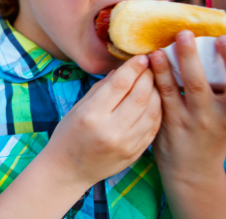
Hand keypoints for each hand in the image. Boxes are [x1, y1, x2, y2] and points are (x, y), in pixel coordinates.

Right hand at [41, 56, 161, 187]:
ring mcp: (126, 143)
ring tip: (155, 80)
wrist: (68, 170)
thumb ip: (100, 89)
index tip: (141, 56)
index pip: (119, 84)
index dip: (133, 67)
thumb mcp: (77, 108)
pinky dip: (157, 110)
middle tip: (152, 64)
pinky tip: (155, 100)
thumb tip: (121, 70)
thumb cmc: (68, 135)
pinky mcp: (136, 153)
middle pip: (140, 95)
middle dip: (149, 76)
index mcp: (92, 115)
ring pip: (152, 110)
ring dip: (157, 91)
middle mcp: (111, 130)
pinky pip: (154, 126)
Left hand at [150, 31, 225, 181]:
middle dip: (191, 57)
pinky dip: (154, 78)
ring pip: (174, 90)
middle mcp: (212, 117)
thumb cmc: (215, 130)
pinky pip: (158, 98)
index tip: (224, 39)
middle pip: (201, 85)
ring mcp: (186, 121)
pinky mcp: (166, 123)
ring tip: (160, 47)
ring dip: (165, 66)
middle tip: (184, 33)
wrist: (193, 168)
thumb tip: (225, 47)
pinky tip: (148, 63)